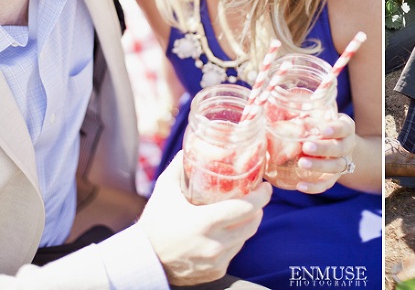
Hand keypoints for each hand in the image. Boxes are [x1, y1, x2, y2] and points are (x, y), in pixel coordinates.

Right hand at [137, 153, 271, 285]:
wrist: (143, 262)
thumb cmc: (154, 224)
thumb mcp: (164, 191)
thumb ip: (180, 168)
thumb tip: (190, 148)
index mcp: (203, 222)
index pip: (245, 208)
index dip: (261, 196)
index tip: (266, 187)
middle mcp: (213, 244)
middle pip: (252, 223)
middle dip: (258, 208)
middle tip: (256, 197)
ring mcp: (215, 261)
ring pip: (244, 238)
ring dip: (246, 224)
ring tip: (241, 212)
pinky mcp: (215, 272)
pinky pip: (234, 252)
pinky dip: (235, 240)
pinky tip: (227, 231)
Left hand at [296, 113, 355, 193]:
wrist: (336, 144)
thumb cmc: (322, 125)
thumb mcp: (318, 116)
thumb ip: (305, 114)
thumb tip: (282, 113)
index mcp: (346, 128)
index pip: (344, 128)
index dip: (336, 129)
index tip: (323, 129)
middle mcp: (348, 145)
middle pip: (340, 149)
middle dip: (323, 148)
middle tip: (306, 147)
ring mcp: (343, 162)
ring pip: (336, 167)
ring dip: (319, 166)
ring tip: (301, 163)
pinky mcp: (334, 177)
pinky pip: (327, 183)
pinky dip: (315, 186)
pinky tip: (300, 186)